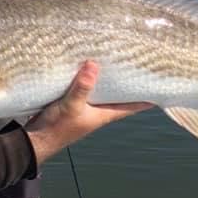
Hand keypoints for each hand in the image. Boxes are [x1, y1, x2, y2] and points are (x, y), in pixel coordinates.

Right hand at [25, 61, 151, 165]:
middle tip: (139, 63)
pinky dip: (89, 77)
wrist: (35, 140)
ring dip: (108, 77)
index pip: (133, 105)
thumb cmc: (57, 128)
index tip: (161, 83)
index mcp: (105, 114)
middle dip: (129, 81)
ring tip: (117, 57)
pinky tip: (88, 64)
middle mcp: (99, 111)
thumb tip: (94, 65)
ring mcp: (86, 107)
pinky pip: (87, 87)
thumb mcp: (71, 106)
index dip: (148, 96)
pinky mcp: (73, 103)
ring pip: (103, 90)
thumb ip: (83, 87)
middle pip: (120, 94)